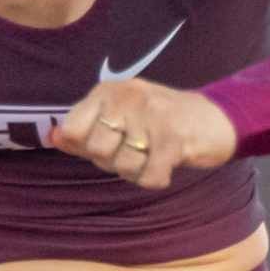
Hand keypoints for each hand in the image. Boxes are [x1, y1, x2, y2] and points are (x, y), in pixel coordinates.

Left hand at [50, 82, 237, 190]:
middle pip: (96, 151)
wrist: (218, 119)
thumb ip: (84, 131)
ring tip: (155, 153)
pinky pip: (149, 177)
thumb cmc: (161, 122)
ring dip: (138, 170)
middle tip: (139, 149)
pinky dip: (157, 179)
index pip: (72, 128)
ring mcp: (151, 114)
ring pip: (123, 166)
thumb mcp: (120, 119)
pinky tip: (168, 164)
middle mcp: (127, 96)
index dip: (86, 146)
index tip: (111, 142)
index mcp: (108, 91)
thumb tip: (51, 138)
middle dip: (115, 161)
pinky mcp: (174, 136)